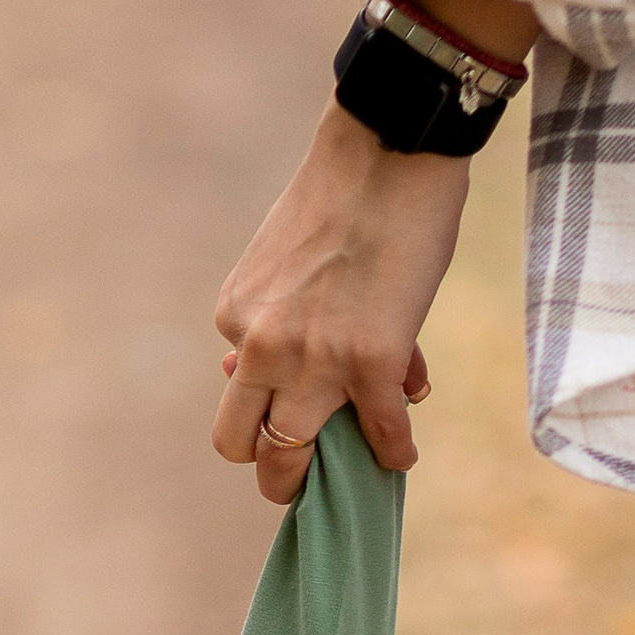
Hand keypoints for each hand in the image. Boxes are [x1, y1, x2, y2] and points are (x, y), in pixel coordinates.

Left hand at [211, 103, 468, 504]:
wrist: (389, 151)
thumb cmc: (345, 198)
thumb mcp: (282, 263)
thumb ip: (276, 321)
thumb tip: (281, 377)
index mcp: (234, 319)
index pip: (240, 389)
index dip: (273, 399)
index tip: (301, 399)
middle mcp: (261, 347)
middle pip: (240, 443)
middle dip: (271, 469)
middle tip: (294, 477)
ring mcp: (314, 361)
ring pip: (291, 454)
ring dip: (316, 480)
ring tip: (346, 483)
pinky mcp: (372, 364)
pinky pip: (380, 434)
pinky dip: (393, 452)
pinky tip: (401, 454)